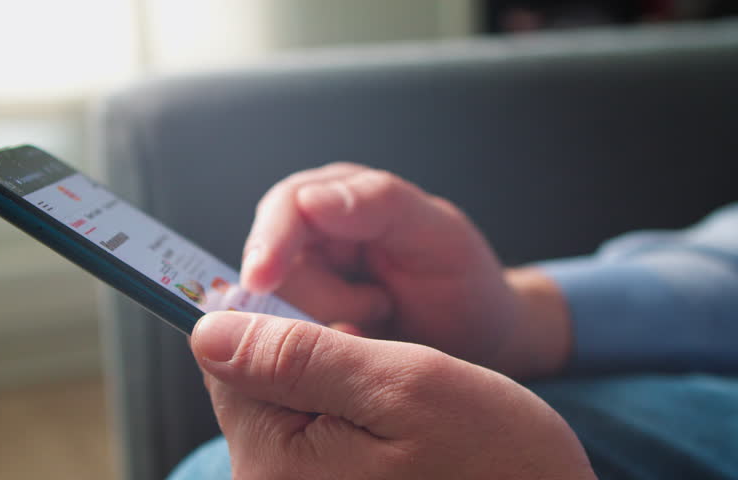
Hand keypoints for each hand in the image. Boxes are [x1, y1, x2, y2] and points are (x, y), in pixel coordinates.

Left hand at [191, 311, 594, 479]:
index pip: (228, 364)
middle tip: (381, 364)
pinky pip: (315, 433)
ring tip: (395, 400)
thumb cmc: (493, 460)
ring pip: (288, 405)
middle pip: (256, 387)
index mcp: (277, 466)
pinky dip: (348, 410)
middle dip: (311, 356)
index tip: (330, 311)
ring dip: (335, 382)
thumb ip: (297, 356)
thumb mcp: (398, 385)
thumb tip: (208, 329)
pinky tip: (392, 422)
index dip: (273, 319)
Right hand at [241, 163, 569, 377]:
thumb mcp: (437, 234)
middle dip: (319, 299)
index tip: (262, 280)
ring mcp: (303, 283)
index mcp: (340, 193)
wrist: (475, 336)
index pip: (283, 208)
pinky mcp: (301, 326)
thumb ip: (380, 203)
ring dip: (326, 326)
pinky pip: (285, 344)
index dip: (269, 243)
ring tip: (380, 317)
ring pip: (274, 311)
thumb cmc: (460, 278)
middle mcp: (310, 233)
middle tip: (378, 308)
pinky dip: (322, 352)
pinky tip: (362, 340)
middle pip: (271, 268)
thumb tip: (309, 199)